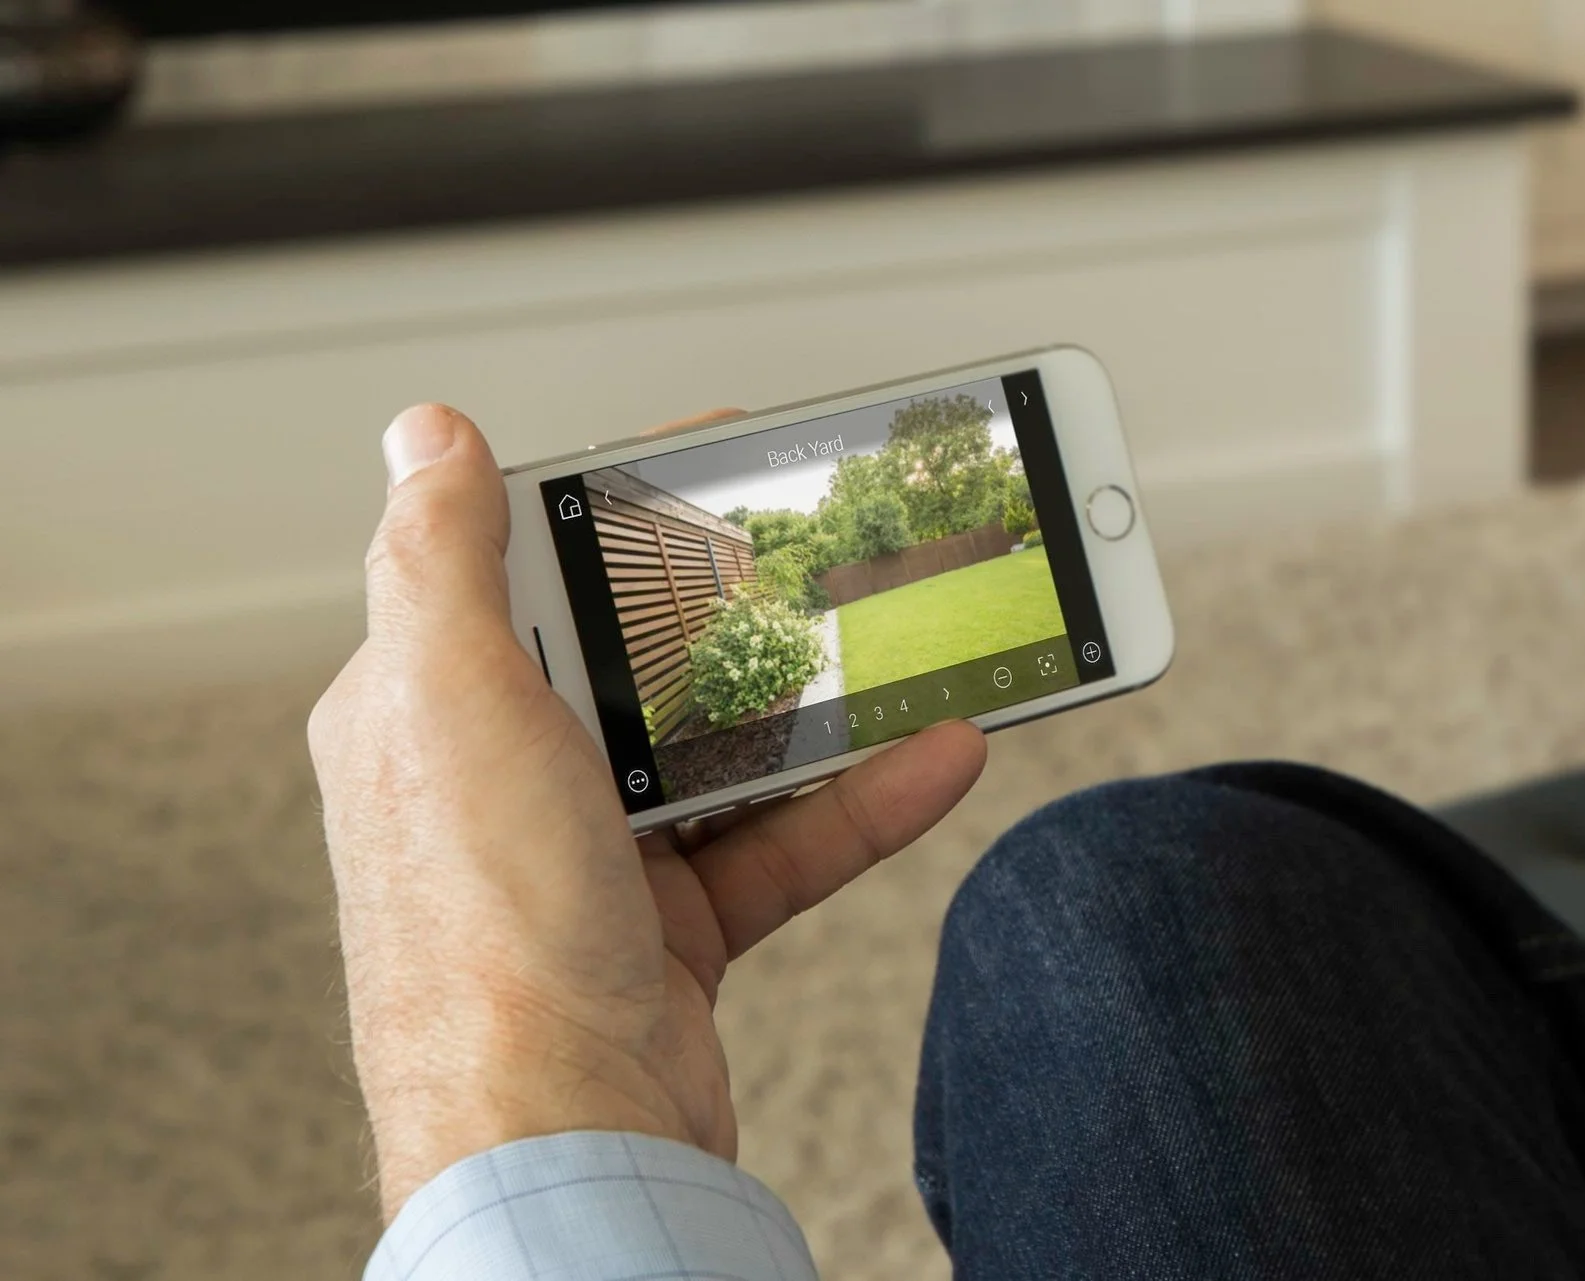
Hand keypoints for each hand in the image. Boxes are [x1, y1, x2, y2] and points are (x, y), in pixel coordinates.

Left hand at [309, 404, 985, 1219]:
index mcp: (430, 713)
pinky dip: (863, 801)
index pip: (534, 573)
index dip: (631, 515)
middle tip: (838, 556)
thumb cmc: (486, 938)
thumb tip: (426, 433)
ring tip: (917, 652)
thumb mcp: (450, 707)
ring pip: (729, 753)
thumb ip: (440, 561)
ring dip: (830, 708)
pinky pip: (783, 842)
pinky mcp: (673, 930)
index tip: (725, 468)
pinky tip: (939, 756)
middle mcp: (505, 783)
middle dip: (750, 611)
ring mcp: (592, 861)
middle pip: (646, 661)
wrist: (557, 1145)